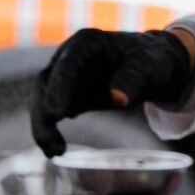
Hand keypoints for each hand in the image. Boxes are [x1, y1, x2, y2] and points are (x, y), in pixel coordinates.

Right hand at [29, 28, 194, 157]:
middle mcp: (68, 57)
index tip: (57, 113)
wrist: (151, 67)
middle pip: (45, 83)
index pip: (67, 65)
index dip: (59, 87)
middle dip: (44, 112)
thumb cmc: (150, 62)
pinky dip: (50, 130)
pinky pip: (51, 112)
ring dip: (43, 125)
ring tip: (54, 151)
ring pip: (43, 99)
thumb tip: (118, 98)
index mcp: (87, 43)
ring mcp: (64, 76)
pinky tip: (57, 149)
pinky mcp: (67, 95)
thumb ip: (134, 79)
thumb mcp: (149, 68)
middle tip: (51, 141)